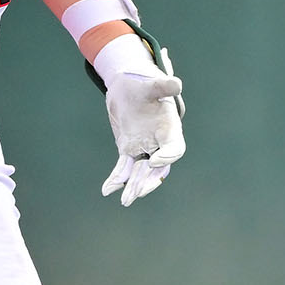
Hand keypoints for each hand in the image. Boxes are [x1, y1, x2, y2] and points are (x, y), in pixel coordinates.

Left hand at [94, 35, 185, 206]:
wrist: (127, 86)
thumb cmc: (143, 84)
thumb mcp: (152, 84)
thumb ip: (164, 86)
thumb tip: (177, 84)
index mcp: (170, 129)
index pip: (174, 148)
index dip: (167, 156)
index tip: (153, 160)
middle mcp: (159, 143)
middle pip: (158, 168)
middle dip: (148, 180)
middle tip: (138, 192)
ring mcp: (143, 148)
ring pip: (140, 172)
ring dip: (133, 185)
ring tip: (126, 200)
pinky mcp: (128, 149)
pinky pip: (123, 167)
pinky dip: (116, 178)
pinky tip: (107, 190)